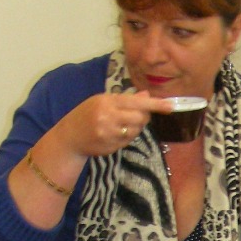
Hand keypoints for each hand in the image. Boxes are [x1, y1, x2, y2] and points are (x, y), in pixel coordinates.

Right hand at [52, 90, 175, 159]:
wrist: (69, 136)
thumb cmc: (88, 115)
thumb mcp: (103, 101)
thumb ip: (126, 99)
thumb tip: (146, 95)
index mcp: (107, 101)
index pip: (136, 102)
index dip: (155, 105)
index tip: (171, 106)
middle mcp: (108, 116)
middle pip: (140, 117)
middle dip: (143, 117)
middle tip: (136, 116)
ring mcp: (109, 132)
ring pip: (136, 130)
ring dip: (135, 127)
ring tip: (122, 125)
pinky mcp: (110, 145)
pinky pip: (129, 140)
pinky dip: (127, 137)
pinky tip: (116, 134)